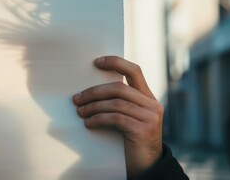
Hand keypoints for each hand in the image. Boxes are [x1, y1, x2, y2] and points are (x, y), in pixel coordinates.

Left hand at [73, 56, 162, 176]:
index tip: (96, 62)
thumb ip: (121, 104)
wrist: (147, 167)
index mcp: (148, 98)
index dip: (116, 62)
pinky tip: (88, 123)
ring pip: (115, 103)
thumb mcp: (130, 119)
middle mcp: (152, 104)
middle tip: (76, 98)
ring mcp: (150, 117)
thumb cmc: (132, 142)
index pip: (134, 71)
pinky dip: (99, 119)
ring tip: (79, 111)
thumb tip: (91, 92)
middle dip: (94, 92)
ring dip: (93, 106)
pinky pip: (116, 118)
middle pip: (119, 88)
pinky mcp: (143, 130)